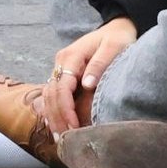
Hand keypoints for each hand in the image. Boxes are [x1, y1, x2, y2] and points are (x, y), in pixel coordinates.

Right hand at [43, 16, 135, 135]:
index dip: (65, 109)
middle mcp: (61, 62)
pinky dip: (54, 111)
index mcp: (71, 56)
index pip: (62, 87)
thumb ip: (100, 64)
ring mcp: (61, 68)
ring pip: (49, 96)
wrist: (116, 28)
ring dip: (53, 117)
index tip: (73, 126)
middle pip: (51, 94)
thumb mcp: (113, 47)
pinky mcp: (64, 75)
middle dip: (57, 117)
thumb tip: (86, 84)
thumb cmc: (117, 38)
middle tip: (66, 139)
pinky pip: (54, 95)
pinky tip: (58, 126)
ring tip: (61, 138)